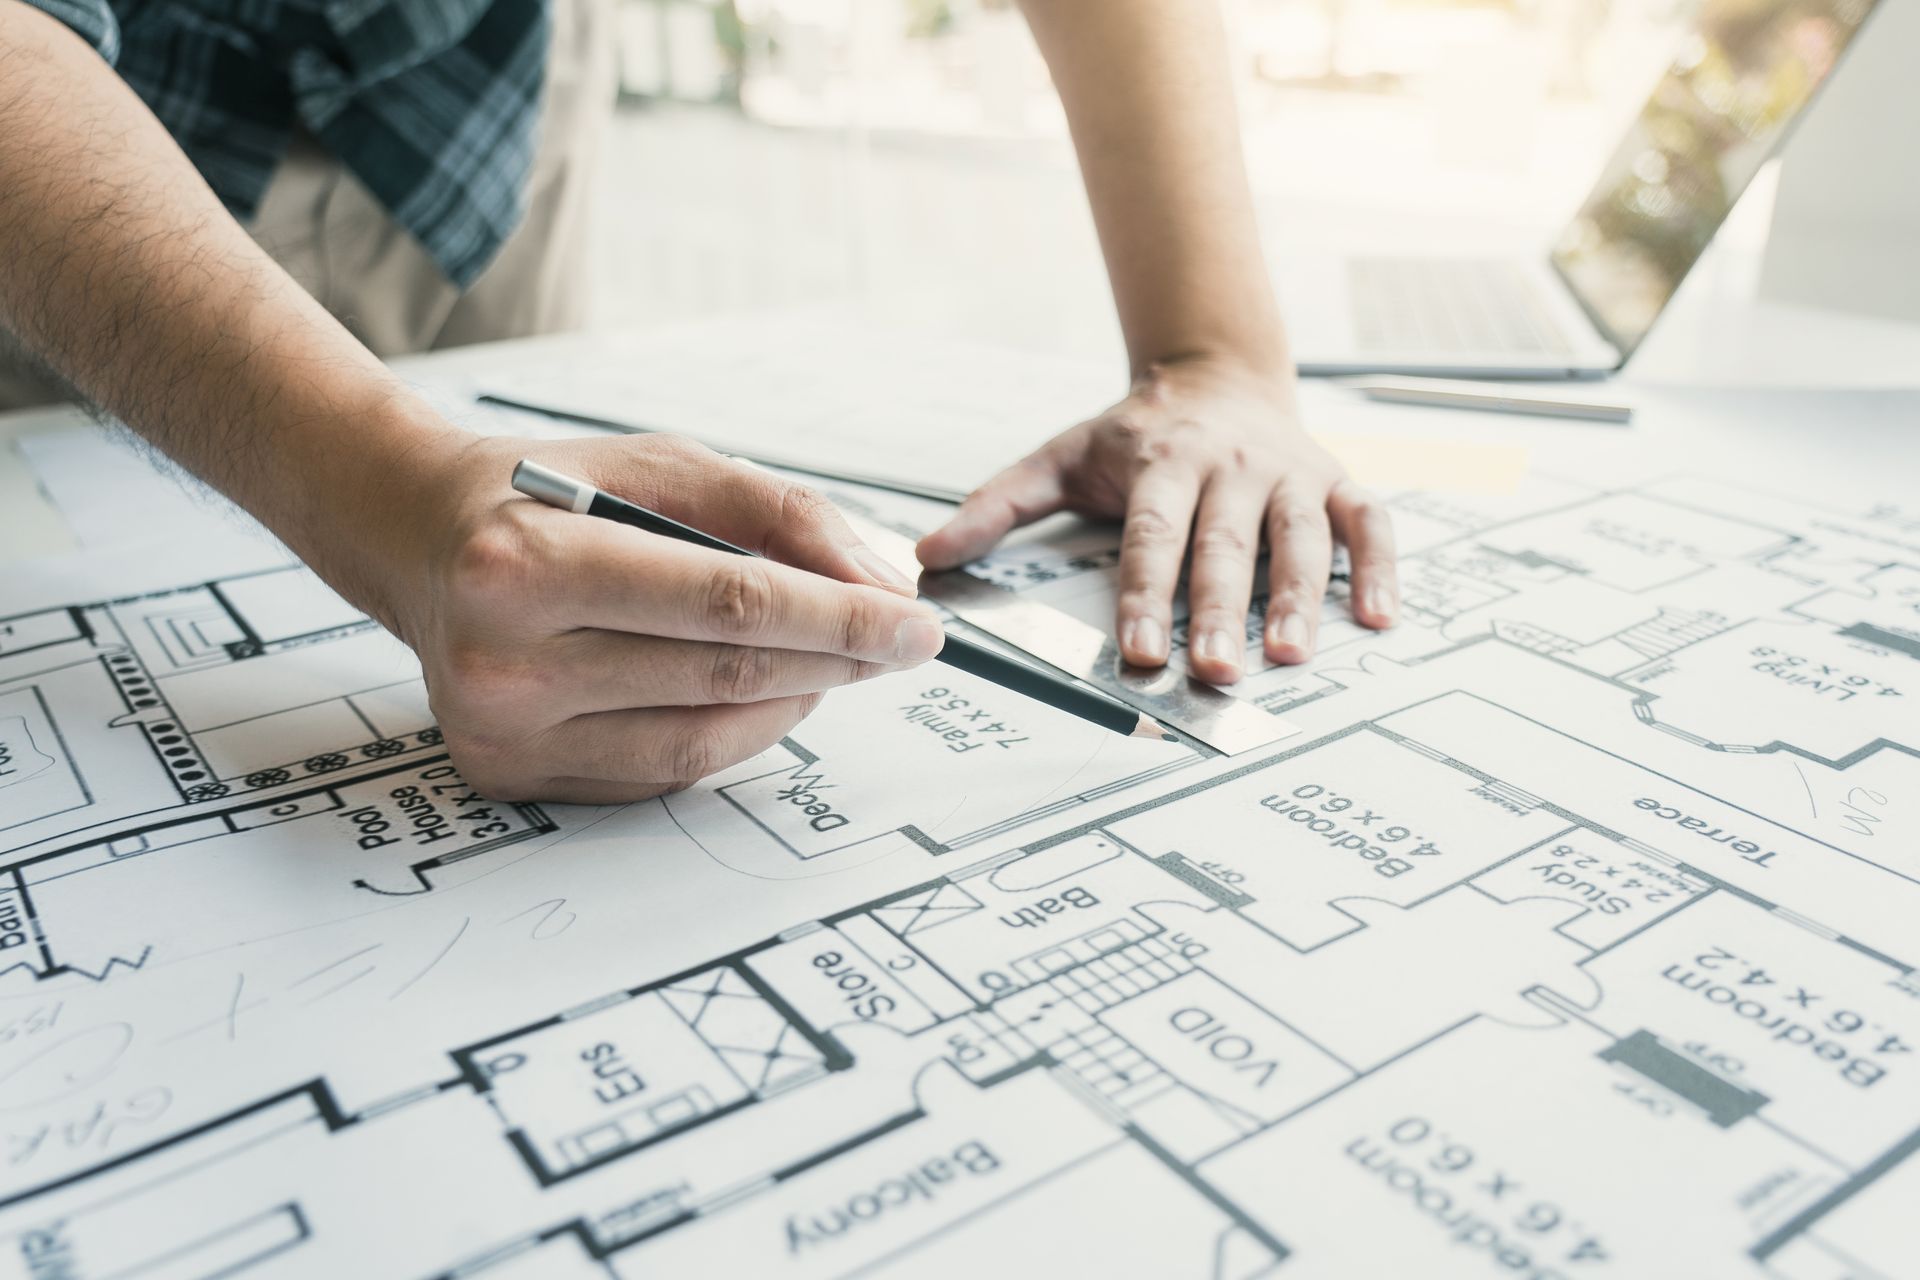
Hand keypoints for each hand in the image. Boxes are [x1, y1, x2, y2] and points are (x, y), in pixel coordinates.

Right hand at [369, 433, 945, 802]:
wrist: (414, 540)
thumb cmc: (541, 494)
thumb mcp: (656, 464)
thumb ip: (774, 513)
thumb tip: (877, 585)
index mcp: (525, 562)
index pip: (724, 603)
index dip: (837, 618)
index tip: (914, 624)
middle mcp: (501, 660)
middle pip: (721, 675)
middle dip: (834, 657)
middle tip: (897, 640)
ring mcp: (504, 733)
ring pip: (703, 739)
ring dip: (793, 700)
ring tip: (831, 659)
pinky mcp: (511, 777)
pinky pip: (664, 771)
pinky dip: (734, 732)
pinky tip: (757, 690)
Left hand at [917, 356, 1396, 683]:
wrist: (1215, 373)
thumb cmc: (1135, 434)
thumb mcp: (1061, 457)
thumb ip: (997, 506)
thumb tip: (929, 558)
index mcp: (1164, 462)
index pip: (1153, 537)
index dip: (1145, 597)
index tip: (1137, 654)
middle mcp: (1232, 464)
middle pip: (1226, 545)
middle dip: (1220, 611)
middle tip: (1214, 673)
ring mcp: (1292, 472)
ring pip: (1304, 537)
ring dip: (1302, 598)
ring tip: (1292, 656)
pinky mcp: (1338, 480)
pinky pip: (1370, 523)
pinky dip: (1381, 569)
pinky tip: (1380, 621)